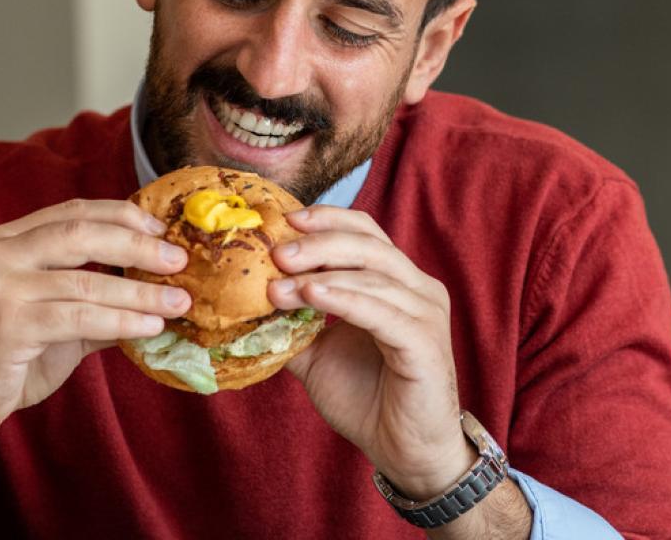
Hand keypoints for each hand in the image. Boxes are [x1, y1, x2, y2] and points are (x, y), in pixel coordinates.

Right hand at [0, 199, 189, 449]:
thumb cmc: (6, 359)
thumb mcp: (56, 320)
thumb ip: (95, 299)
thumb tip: (158, 290)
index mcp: (6, 241)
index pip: (73, 212)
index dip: (122, 216)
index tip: (163, 230)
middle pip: (81, 233)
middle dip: (138, 245)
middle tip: (179, 260)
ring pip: (86, 280)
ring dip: (140, 291)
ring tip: (177, 302)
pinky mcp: (5, 323)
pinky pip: (78, 316)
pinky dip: (121, 320)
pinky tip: (149, 327)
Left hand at [269, 207, 474, 498]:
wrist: (402, 450)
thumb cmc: (368, 399)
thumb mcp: (318, 354)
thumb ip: (292, 324)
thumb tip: (245, 304)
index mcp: (397, 282)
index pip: (365, 232)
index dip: (327, 220)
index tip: (283, 221)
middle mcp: (418, 288)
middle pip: (368, 244)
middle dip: (319, 243)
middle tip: (275, 253)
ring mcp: (426, 313)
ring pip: (373, 275)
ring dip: (320, 276)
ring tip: (279, 286)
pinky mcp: (425, 343)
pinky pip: (382, 312)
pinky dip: (345, 299)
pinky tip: (312, 296)